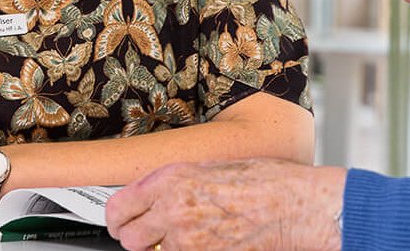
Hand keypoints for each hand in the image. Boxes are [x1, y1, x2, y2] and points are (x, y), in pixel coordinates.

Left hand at [105, 159, 346, 250]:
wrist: (293, 206)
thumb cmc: (263, 181)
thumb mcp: (210, 166)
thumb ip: (176, 182)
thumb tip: (155, 195)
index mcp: (171, 179)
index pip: (119, 207)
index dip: (116, 218)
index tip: (119, 221)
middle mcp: (173, 209)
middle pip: (128, 239)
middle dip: (135, 237)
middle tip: (146, 233)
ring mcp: (187, 240)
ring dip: (162, 247)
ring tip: (183, 236)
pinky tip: (203, 242)